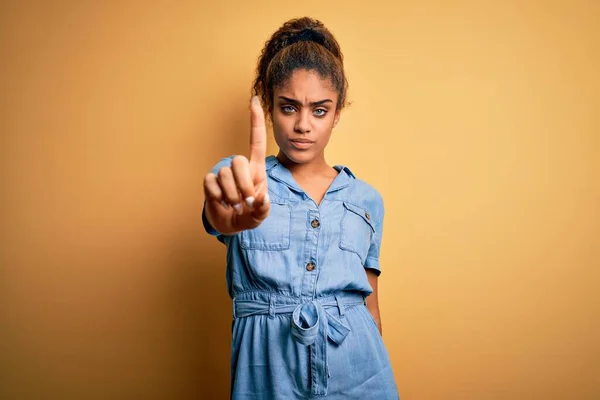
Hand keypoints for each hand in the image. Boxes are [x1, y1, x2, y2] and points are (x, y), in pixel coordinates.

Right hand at [203, 96, 269, 233]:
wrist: (231, 224)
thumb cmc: (249, 214)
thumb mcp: (261, 215)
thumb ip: (263, 209)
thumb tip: (260, 199)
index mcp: (256, 169)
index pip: (256, 140)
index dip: (255, 120)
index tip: (254, 100)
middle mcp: (239, 167)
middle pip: (238, 161)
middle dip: (244, 185)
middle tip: (246, 201)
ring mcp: (223, 173)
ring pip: (225, 174)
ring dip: (232, 195)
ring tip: (235, 204)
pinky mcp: (209, 181)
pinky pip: (212, 183)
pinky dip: (218, 197)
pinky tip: (222, 202)